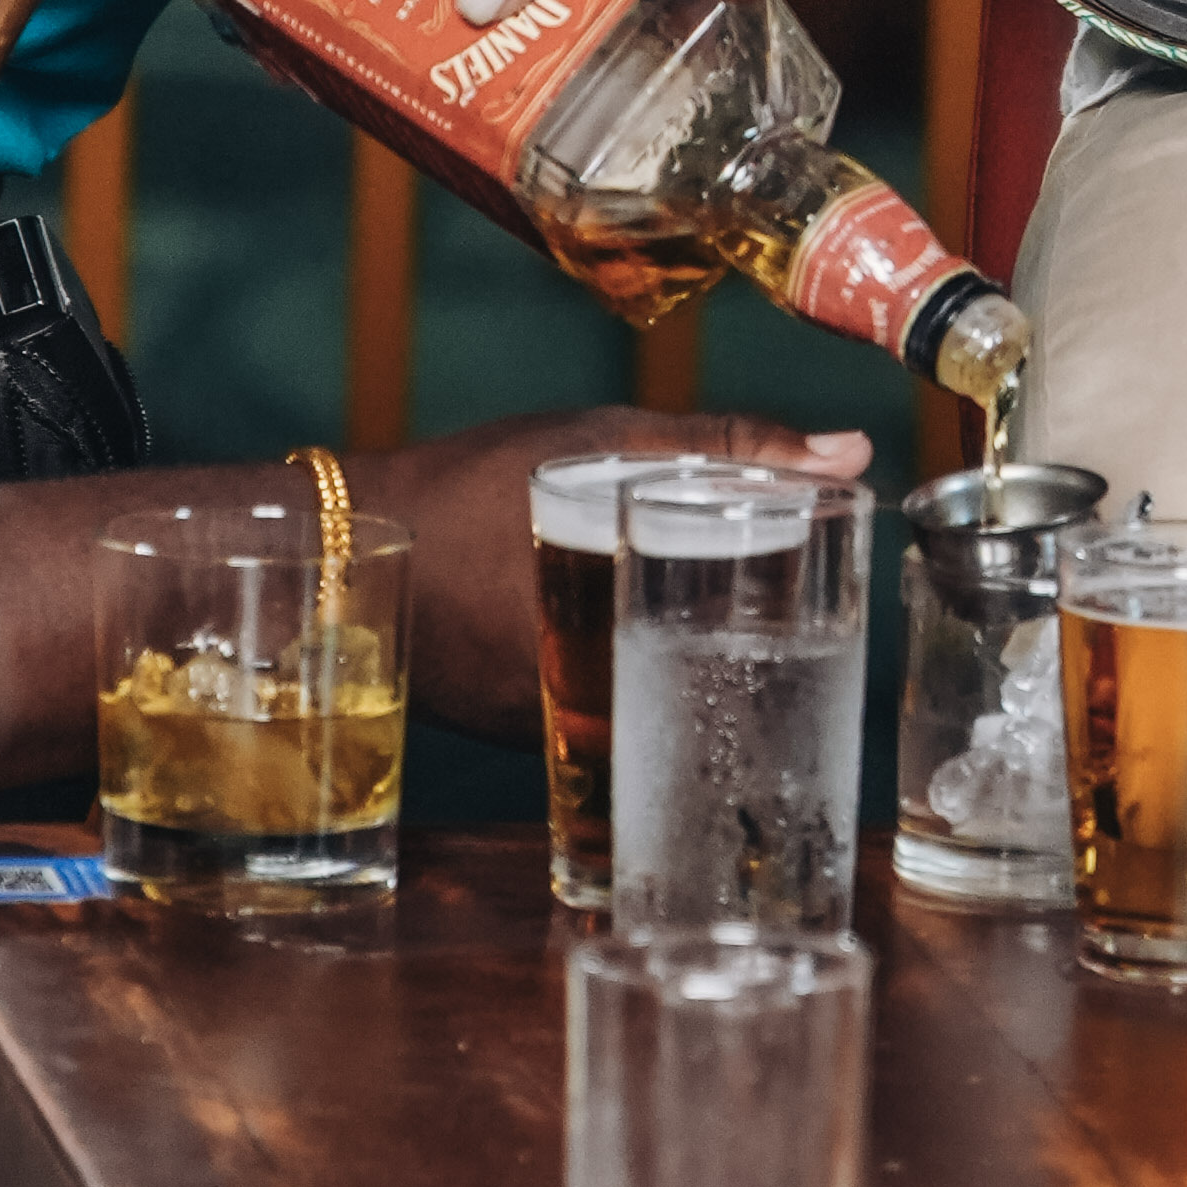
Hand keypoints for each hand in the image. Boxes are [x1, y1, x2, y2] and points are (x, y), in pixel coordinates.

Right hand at [377, 406, 875, 727]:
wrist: (336, 559)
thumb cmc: (469, 489)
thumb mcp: (601, 444)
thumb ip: (727, 446)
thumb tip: (850, 452)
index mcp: (620, 631)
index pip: (752, 671)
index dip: (810, 650)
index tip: (842, 612)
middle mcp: (592, 706)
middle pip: (718, 708)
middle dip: (764, 679)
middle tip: (807, 629)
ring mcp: (558, 736)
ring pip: (665, 721)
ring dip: (704, 689)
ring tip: (743, 637)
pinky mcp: (531, 743)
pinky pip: (609, 725)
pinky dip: (638, 689)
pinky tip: (648, 644)